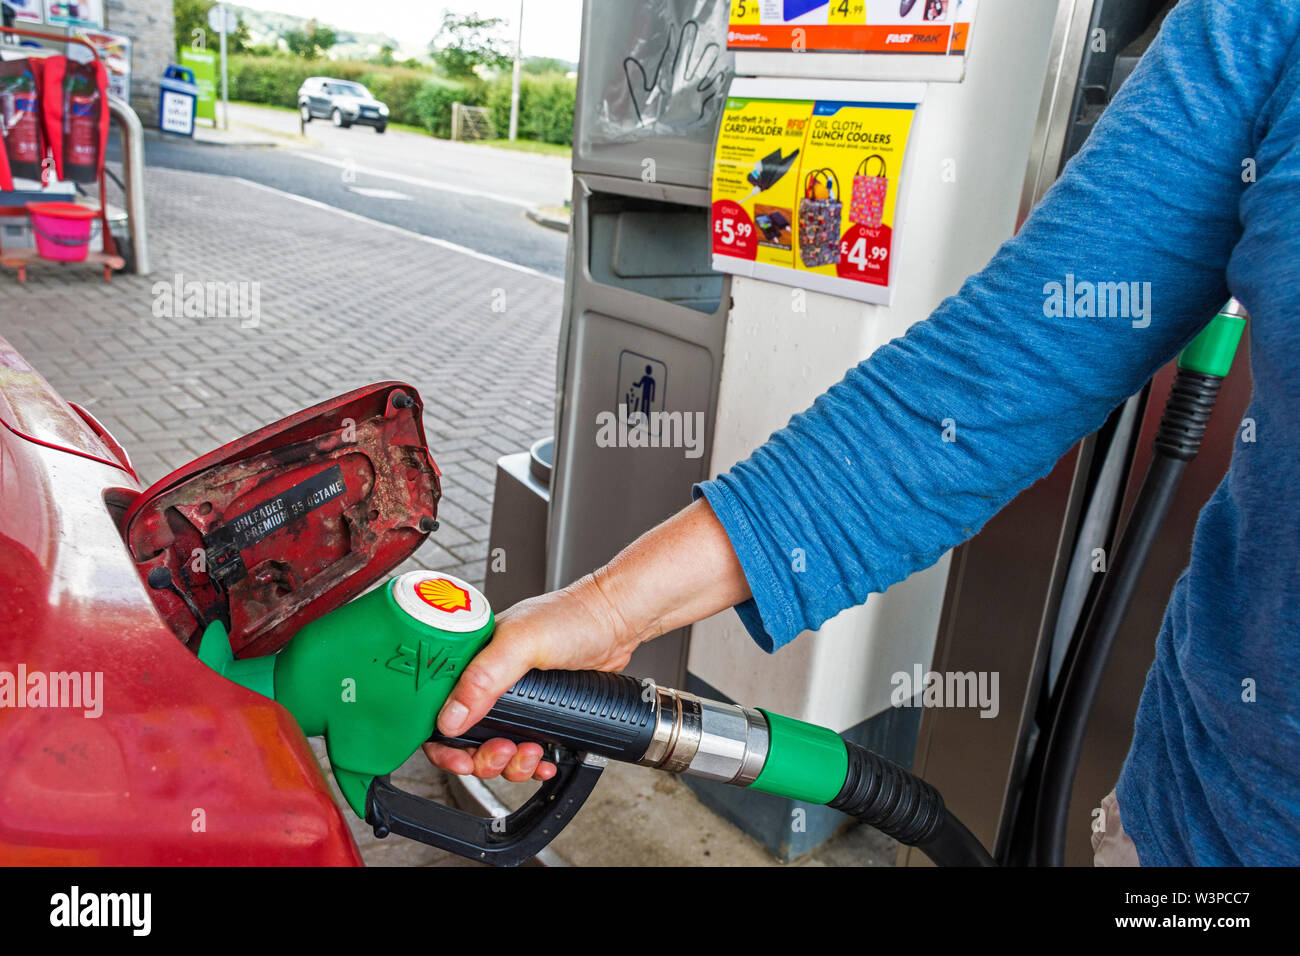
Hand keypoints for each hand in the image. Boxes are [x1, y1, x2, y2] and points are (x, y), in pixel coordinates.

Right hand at [422, 572, 641, 780]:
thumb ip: (484, 678)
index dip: (441, 740)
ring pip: (494, 747)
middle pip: (464, 737)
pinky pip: (524, 748)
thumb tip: (451, 718)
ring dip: (509, 763)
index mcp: (472, 658)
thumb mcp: (523, 642)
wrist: (618, 620)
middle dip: (481, 757)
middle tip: (503, 752)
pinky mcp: (541, 710)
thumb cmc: (574, 615)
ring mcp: (516, 697)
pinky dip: (531, 762)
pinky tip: (544, 759)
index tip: (460, 756)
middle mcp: (488, 678)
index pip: (437, 706)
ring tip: (531, 753)